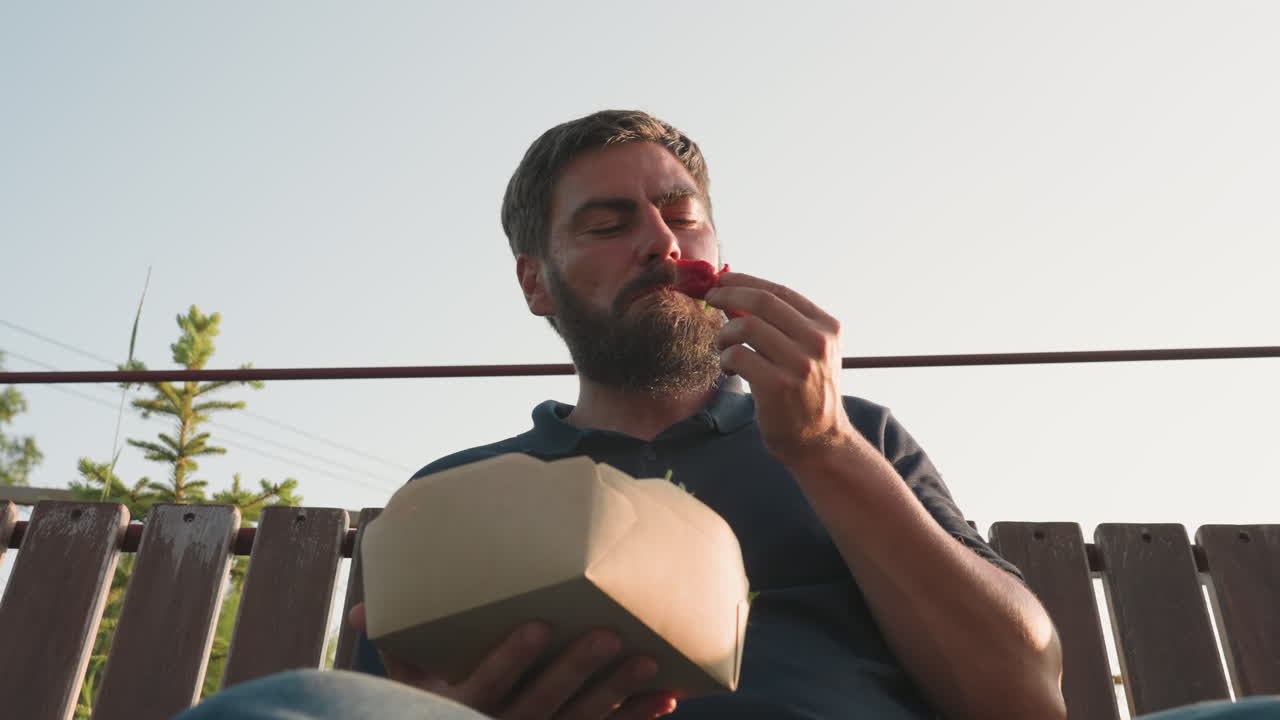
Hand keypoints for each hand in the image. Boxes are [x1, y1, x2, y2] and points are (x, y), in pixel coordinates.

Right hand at [348, 603, 677, 719]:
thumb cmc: (420, 710)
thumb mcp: (399, 685)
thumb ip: (396, 647)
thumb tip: (364, 606)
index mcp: (455, 710)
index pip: (485, 685)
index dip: (511, 657)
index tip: (538, 626)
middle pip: (542, 704)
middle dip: (577, 672)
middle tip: (610, 637)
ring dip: (617, 697)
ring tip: (650, 665)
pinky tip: (665, 700)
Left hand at [705, 272, 855, 465]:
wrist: (819, 441)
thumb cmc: (805, 393)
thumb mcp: (803, 352)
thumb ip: (775, 324)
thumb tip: (733, 294)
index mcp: (827, 327)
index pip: (780, 292)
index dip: (746, 281)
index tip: (722, 280)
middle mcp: (818, 342)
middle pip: (762, 301)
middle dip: (728, 294)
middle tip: (709, 298)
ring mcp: (800, 364)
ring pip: (746, 326)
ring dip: (725, 333)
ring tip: (724, 347)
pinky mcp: (778, 385)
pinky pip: (738, 355)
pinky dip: (725, 358)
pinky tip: (729, 368)